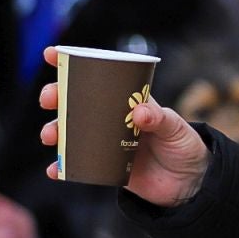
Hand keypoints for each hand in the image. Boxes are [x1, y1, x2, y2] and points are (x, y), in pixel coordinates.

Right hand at [39, 47, 209, 206]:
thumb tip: (138, 113)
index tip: (51, 54)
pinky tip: (54, 169)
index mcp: (128, 101)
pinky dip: (62, 166)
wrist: (189, 183)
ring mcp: (105, 142)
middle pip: (76, 102)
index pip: (100, 77)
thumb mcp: (175, 128)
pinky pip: (76, 165)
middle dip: (56, 97)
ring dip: (55, 131)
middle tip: (49, 98)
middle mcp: (112, 119)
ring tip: (51, 135)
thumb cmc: (184, 146)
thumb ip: (159, 119)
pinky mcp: (103, 166)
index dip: (74, 65)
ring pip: (70, 132)